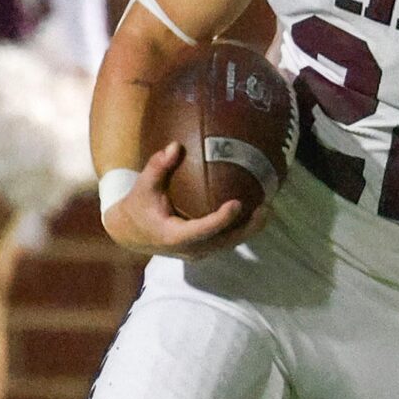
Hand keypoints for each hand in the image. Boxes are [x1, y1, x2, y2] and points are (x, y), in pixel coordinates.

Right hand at [98, 142, 264, 258]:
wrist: (130, 234)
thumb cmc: (138, 207)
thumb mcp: (143, 186)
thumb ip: (158, 167)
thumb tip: (175, 146)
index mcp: (173, 236)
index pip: (202, 230)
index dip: (221, 220)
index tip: (237, 204)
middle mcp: (190, 249)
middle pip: (225, 241)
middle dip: (248, 227)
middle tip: (266, 207)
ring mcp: (198, 252)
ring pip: (230, 243)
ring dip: (250, 229)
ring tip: (269, 208)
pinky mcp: (204, 249)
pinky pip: (227, 240)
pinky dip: (242, 228)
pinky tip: (257, 211)